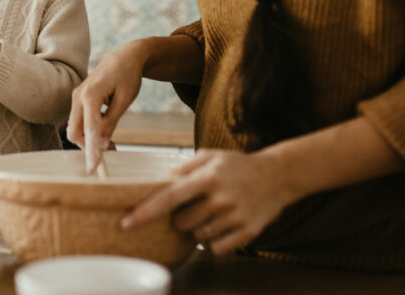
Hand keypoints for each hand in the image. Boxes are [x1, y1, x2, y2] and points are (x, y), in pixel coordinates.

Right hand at [66, 41, 145, 173]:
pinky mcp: (79, 100)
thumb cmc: (128, 76)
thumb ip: (111, 122)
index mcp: (90, 95)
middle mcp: (78, 97)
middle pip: (74, 132)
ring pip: (75, 129)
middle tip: (111, 153)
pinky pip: (79, 121)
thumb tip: (103, 144)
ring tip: (112, 143)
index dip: (91, 150)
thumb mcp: (125, 100)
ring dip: (89, 140)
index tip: (93, 168)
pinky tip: (105, 133)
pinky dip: (89, 132)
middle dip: (88, 147)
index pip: (89, 129)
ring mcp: (76, 98)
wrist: (125, 57)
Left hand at [121, 149, 294, 254]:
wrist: (278, 175)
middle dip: (181, 218)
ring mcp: (235, 217)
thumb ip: (183, 169)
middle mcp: (220, 198)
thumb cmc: (238, 166)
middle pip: (181, 223)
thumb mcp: (211, 156)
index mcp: (208, 177)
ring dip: (199, 228)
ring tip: (215, 212)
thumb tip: (159, 183)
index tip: (126, 223)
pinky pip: (216, 248)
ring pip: (198, 237)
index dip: (145, 212)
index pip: (169, 197)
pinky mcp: (248, 233)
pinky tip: (225, 224)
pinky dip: (215, 241)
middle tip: (197, 205)